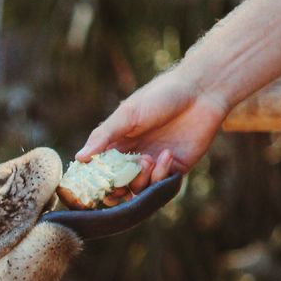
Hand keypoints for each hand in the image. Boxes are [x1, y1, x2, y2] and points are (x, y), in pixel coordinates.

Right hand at [76, 70, 230, 193]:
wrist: (202, 91)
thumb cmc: (161, 95)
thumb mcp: (126, 114)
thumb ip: (103, 137)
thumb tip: (79, 158)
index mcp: (117, 143)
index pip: (99, 170)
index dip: (94, 181)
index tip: (90, 185)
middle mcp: (133, 157)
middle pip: (116, 186)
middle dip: (116, 189)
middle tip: (119, 184)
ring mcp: (153, 165)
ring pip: (137, 190)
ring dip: (140, 180)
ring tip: (148, 159)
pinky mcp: (174, 169)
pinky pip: (161, 186)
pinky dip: (160, 176)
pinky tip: (166, 154)